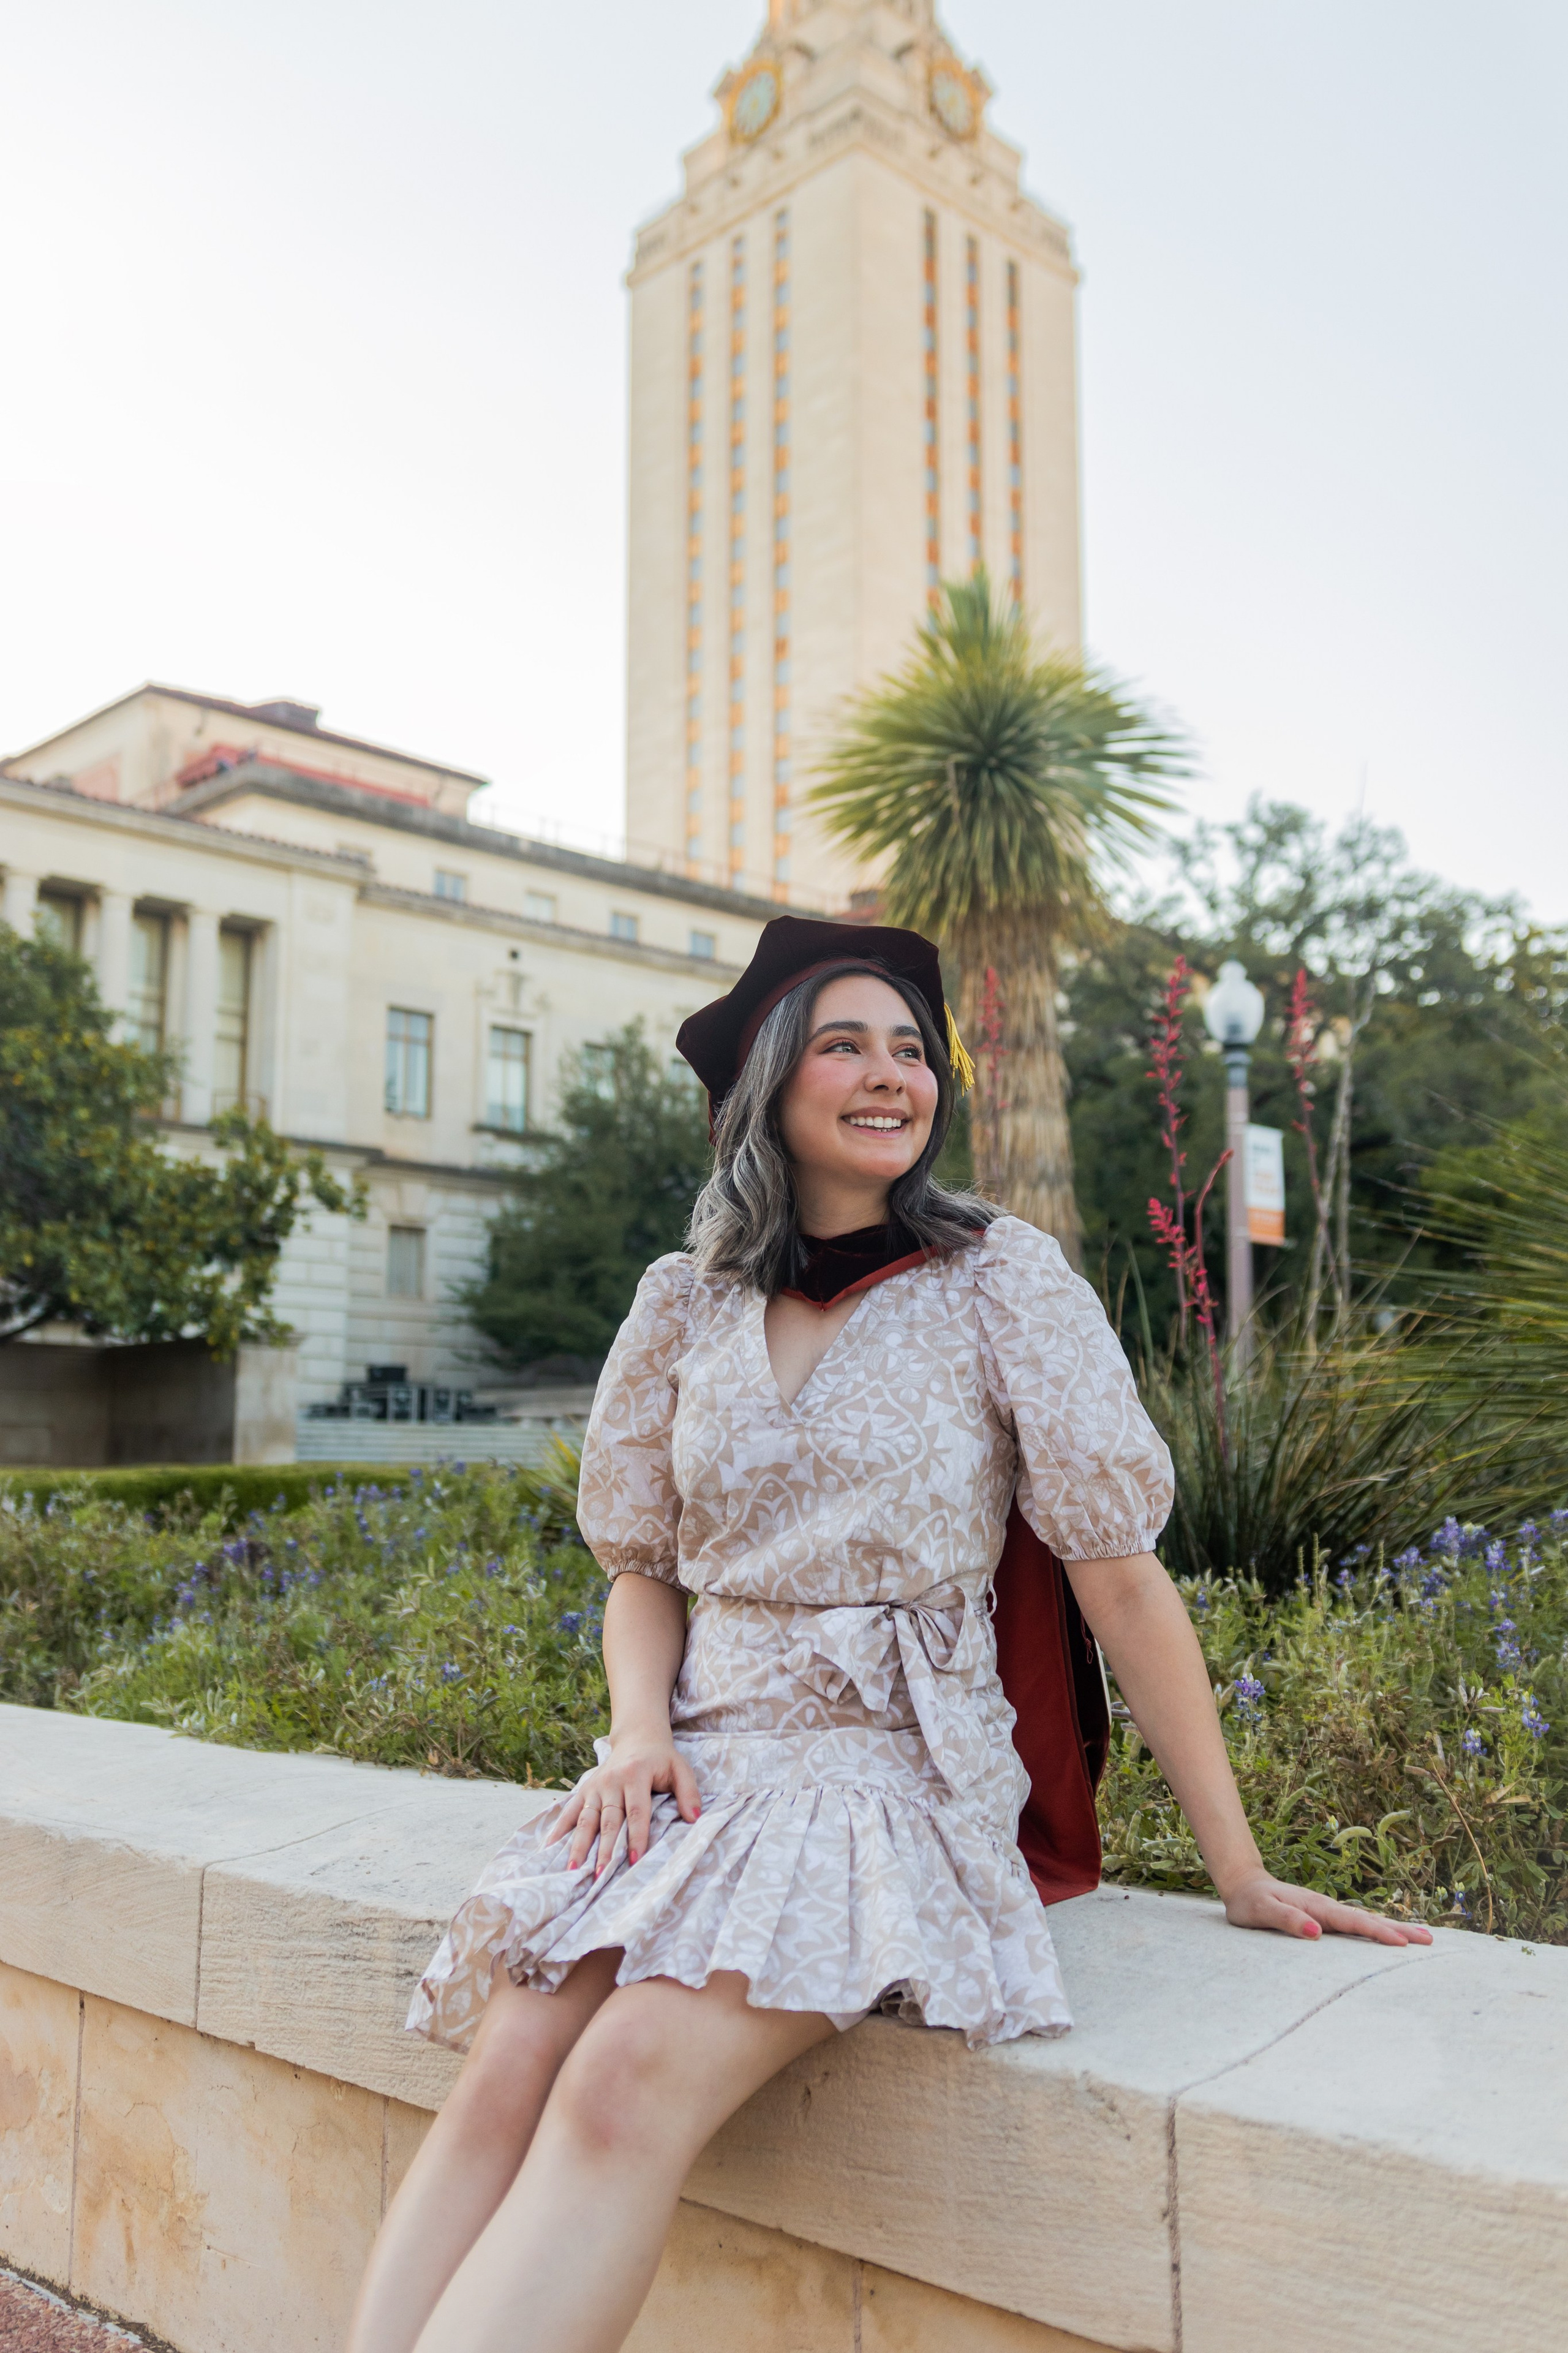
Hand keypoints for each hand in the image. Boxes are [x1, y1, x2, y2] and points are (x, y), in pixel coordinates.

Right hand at [545, 1722, 701, 1876]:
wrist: (637, 1738)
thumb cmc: (661, 1759)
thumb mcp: (680, 1769)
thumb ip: (689, 1792)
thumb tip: (694, 1818)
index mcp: (637, 1775)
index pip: (637, 1812)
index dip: (636, 1837)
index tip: (633, 1861)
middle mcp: (613, 1780)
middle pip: (608, 1820)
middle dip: (604, 1849)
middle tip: (599, 1876)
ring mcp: (596, 1785)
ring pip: (586, 1818)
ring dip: (578, 1844)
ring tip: (571, 1869)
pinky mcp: (584, 1789)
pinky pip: (570, 1810)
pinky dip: (559, 1829)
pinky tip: (548, 1848)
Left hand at [1221, 1868, 1433, 1946]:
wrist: (1244, 1884)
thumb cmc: (1250, 1901)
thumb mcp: (1262, 1911)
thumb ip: (1287, 1920)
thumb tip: (1316, 1932)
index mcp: (1318, 1908)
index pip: (1353, 1922)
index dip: (1378, 1933)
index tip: (1402, 1943)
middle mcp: (1328, 1909)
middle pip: (1369, 1921)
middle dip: (1399, 1930)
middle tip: (1430, 1941)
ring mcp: (1329, 1914)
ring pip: (1366, 1923)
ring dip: (1394, 1930)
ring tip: (1422, 1939)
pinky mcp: (1326, 1919)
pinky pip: (1356, 1927)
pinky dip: (1377, 1931)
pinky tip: (1389, 1938)